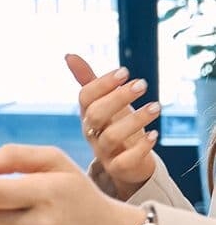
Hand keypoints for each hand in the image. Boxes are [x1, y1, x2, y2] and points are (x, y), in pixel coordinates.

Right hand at [67, 53, 159, 200]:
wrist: (128, 164)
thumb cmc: (116, 127)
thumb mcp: (104, 103)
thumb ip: (88, 81)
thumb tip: (68, 55)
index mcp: (87, 114)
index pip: (86, 97)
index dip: (103, 84)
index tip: (125, 72)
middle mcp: (92, 132)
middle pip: (95, 115)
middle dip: (118, 98)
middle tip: (142, 84)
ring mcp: (103, 152)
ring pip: (111, 137)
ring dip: (135, 120)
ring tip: (156, 107)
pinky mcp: (118, 169)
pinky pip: (125, 161)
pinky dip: (140, 148)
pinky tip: (154, 135)